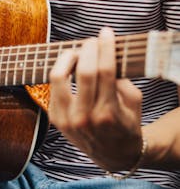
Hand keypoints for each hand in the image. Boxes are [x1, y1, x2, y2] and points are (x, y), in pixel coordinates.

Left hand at [48, 27, 143, 171]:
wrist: (114, 156)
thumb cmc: (127, 125)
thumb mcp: (134, 104)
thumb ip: (123, 80)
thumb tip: (106, 55)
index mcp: (108, 113)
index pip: (105, 71)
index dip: (105, 47)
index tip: (106, 33)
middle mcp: (86, 117)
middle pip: (83, 71)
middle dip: (88, 49)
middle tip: (92, 40)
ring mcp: (67, 120)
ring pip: (58, 77)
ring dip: (67, 57)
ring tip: (76, 51)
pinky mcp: (55, 120)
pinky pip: (53, 88)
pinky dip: (61, 72)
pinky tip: (70, 66)